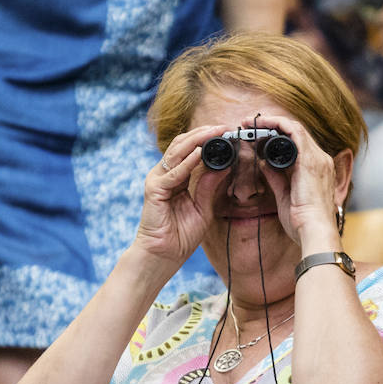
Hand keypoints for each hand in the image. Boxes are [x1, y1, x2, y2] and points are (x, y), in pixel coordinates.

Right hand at [133, 124, 230, 268]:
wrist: (164, 256)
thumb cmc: (181, 236)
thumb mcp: (203, 208)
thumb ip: (210, 186)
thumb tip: (225, 165)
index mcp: (176, 177)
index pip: (190, 150)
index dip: (208, 139)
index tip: (228, 133)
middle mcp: (165, 175)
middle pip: (182, 145)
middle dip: (203, 133)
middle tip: (224, 127)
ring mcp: (157, 180)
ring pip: (177, 152)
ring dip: (197, 141)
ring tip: (215, 132)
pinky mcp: (154, 190)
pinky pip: (173, 173)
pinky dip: (187, 163)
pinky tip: (200, 154)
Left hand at [247, 113, 351, 248]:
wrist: (314, 231)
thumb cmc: (302, 222)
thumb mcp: (284, 196)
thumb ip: (276, 178)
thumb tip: (264, 164)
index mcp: (316, 170)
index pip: (297, 144)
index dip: (277, 136)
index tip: (257, 135)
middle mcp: (320, 161)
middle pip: (295, 133)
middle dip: (272, 125)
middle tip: (249, 124)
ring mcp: (318, 159)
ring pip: (295, 128)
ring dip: (272, 122)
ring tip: (251, 122)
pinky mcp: (311, 160)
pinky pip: (295, 131)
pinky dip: (277, 124)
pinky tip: (262, 124)